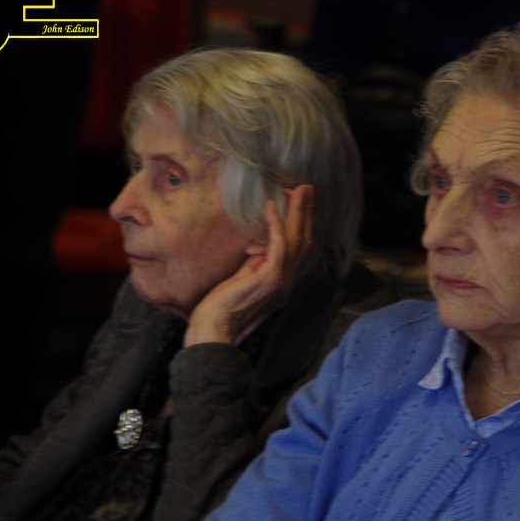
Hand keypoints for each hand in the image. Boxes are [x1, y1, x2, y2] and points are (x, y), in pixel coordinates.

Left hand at [185, 185, 313, 346]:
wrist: (214, 333)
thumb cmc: (220, 310)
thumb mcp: (241, 281)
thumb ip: (253, 264)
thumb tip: (254, 245)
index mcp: (282, 283)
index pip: (299, 249)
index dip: (301, 224)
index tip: (298, 202)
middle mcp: (288, 282)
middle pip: (304, 240)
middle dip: (305, 212)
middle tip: (305, 187)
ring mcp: (282, 281)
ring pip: (297, 240)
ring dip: (296, 212)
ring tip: (295, 189)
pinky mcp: (271, 279)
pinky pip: (279, 246)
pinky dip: (277, 224)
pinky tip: (271, 207)